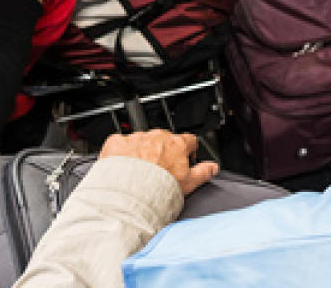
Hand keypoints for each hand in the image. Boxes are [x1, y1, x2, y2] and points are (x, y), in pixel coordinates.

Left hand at [98, 130, 219, 194]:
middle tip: (160, 169)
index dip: (188, 149)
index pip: (189, 140)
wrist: (129, 193)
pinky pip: (120, 143)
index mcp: (176, 144)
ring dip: (142, 151)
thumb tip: (213, 168)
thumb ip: (204, 172)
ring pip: (142, 140)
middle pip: (164, 139)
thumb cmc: (159, 188)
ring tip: (139, 171)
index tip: (185, 158)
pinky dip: (121, 152)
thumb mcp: (189, 183)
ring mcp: (136, 138)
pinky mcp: (117, 143)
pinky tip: (122, 166)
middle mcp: (157, 137)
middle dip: (163, 150)